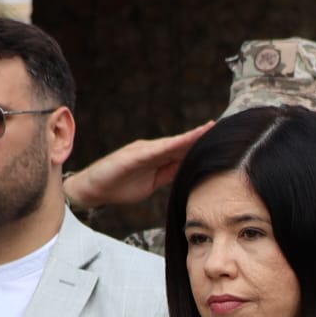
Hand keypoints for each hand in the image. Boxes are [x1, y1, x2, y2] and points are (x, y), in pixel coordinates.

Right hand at [62, 122, 213, 209]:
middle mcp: (152, 150)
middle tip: (222, 127)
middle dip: (201, 136)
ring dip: (190, 137)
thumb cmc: (120, 186)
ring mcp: (142, 151)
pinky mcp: (131, 156)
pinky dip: (169, 145)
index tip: (220, 138)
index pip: (184, 150)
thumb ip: (169, 174)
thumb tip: (188, 171)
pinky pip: (154, 151)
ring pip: (171, 143)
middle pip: (181, 143)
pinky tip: (182, 142)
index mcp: (158, 157)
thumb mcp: (153, 183)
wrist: (93, 189)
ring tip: (208, 129)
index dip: (201, 144)